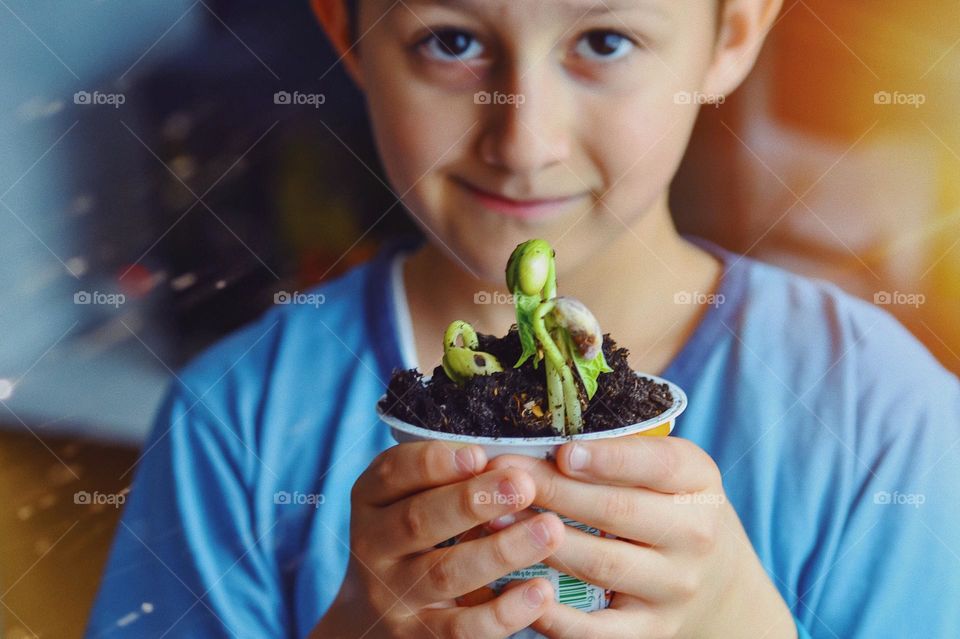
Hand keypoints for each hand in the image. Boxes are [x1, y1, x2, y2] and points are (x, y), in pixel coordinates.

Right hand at [310, 440, 565, 638]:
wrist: (374, 617)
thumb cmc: (412, 538)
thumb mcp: (411, 499)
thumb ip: (447, 475)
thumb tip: (517, 452)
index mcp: (371, 499)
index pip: (393, 473)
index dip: (434, 463)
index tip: (480, 453)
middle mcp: (372, 546)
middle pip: (418, 521)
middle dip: (472, 501)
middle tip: (523, 485)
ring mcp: (392, 597)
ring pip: (445, 574)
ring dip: (501, 551)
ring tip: (551, 529)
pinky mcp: (417, 637)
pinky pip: (461, 628)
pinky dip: (503, 612)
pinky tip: (541, 591)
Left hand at [486, 437, 796, 638]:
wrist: (715, 578)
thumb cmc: (668, 504)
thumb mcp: (665, 466)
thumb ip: (620, 448)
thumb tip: (541, 429)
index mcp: (698, 480)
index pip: (656, 464)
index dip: (608, 459)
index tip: (562, 451)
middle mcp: (694, 535)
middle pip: (617, 511)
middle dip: (553, 491)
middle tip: (503, 476)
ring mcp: (674, 587)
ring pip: (601, 564)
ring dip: (542, 542)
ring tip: (495, 520)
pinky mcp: (651, 630)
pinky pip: (599, 629)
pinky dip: (558, 616)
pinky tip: (518, 591)